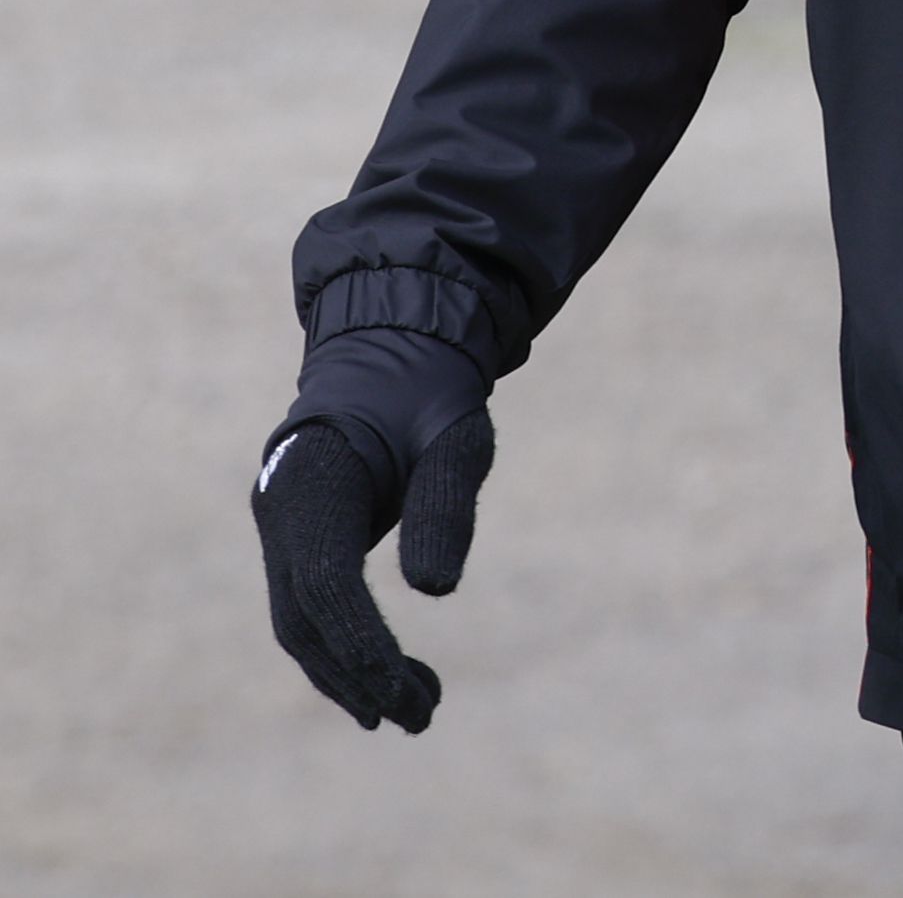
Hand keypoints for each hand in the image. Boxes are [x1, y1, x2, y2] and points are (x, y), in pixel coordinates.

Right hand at [251, 327, 496, 731]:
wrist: (395, 351)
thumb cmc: (433, 392)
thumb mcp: (457, 435)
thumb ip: (446, 502)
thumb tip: (436, 590)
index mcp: (310, 482)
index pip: (324, 584)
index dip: (359, 642)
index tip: (401, 691)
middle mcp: (279, 511)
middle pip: (302, 618)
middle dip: (356, 675)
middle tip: (417, 718)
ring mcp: (281, 529)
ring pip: (301, 624)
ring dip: (351, 675)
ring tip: (415, 712)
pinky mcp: (298, 541)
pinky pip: (312, 609)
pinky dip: (345, 649)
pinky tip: (388, 683)